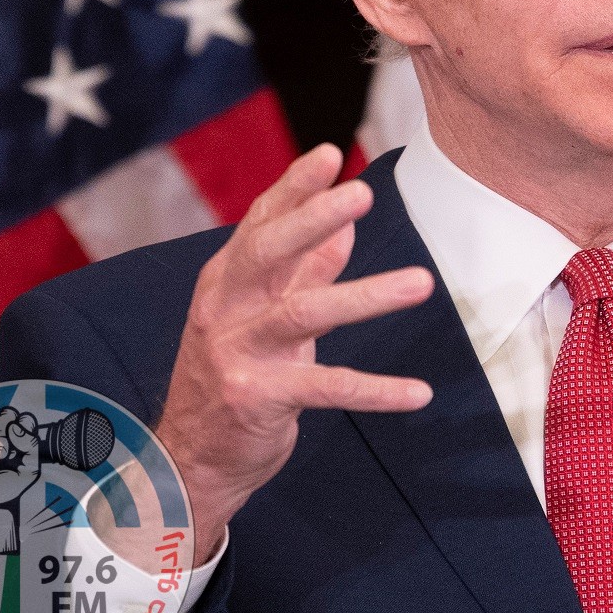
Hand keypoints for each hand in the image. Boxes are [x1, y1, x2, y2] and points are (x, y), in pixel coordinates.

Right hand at [0, 407, 40, 507]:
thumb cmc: (13, 485)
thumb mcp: (30, 469)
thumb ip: (28, 446)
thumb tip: (14, 427)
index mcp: (23, 440)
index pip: (25, 418)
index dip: (20, 426)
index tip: (15, 443)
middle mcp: (7, 435)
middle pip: (4, 413)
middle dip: (1, 430)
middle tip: (0, 451)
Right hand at [155, 144, 435, 560]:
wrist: (190, 459)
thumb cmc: (234, 376)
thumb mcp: (263, 316)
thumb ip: (302, 272)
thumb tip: (346, 227)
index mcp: (227, 281)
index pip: (261, 223)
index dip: (295, 187)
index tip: (331, 152)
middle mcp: (225, 309)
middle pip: (266, 251)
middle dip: (313, 218)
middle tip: (362, 192)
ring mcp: (237, 353)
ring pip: (303, 312)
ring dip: (366, 295)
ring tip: (422, 282)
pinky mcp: (257, 398)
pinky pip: (326, 387)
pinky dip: (376, 390)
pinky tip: (418, 392)